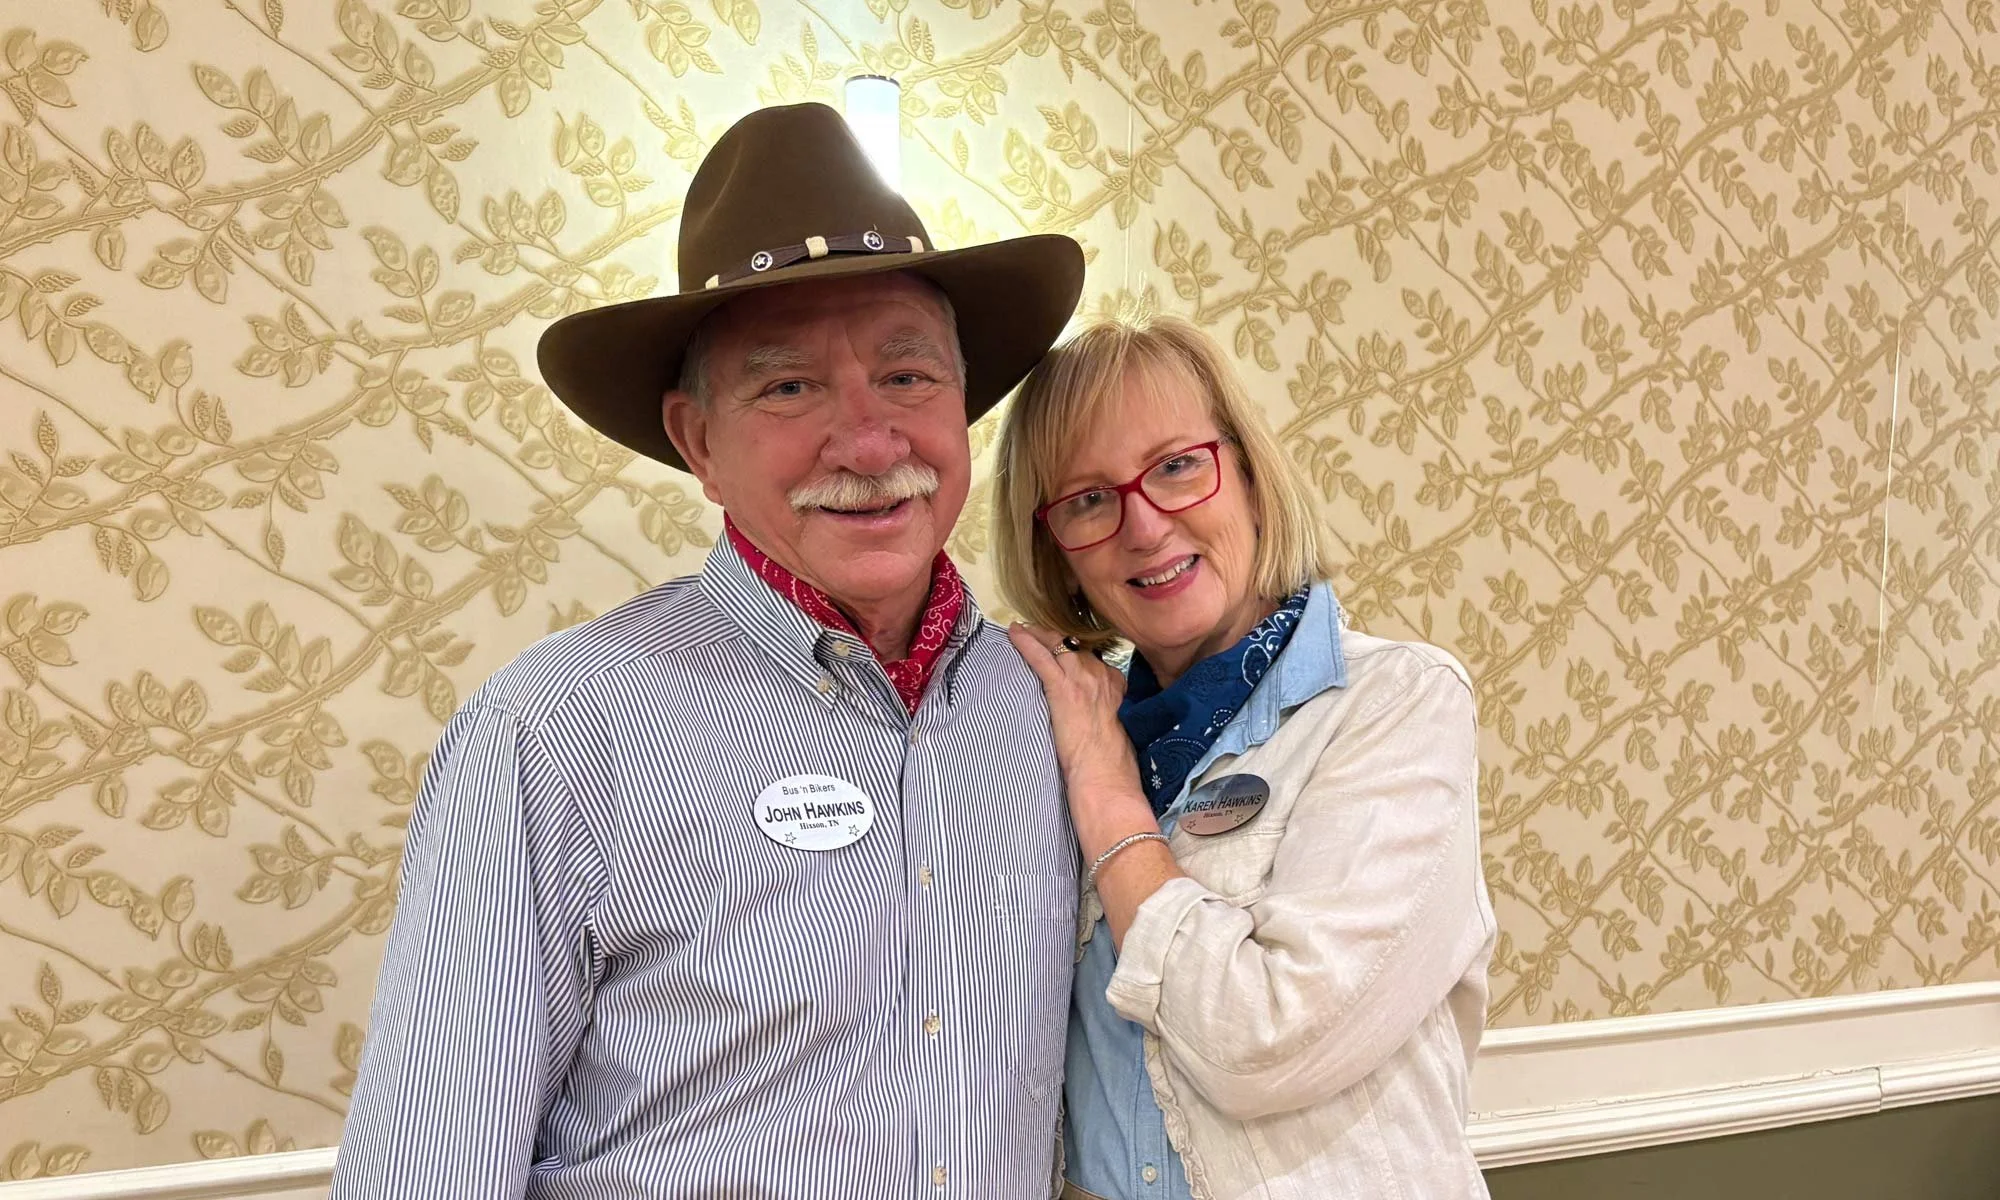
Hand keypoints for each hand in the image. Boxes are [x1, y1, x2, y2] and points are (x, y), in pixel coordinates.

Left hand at [1008, 624, 1180, 947]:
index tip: (1063, 650)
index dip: (1076, 653)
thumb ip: (1103, 721)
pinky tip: (1013, 634)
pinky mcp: (1065, 690)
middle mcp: (1103, 680)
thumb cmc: (1111, 772)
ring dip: (1040, 635)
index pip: (1095, 660)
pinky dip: (1027, 643)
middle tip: (1037, 633)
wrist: (1107, 785)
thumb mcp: (1113, 737)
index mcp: (1117, 691)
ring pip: (1059, 646)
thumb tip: (1089, 725)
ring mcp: (1084, 682)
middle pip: (1075, 647)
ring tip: (1023, 630)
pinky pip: (1043, 658)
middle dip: (1055, 638)